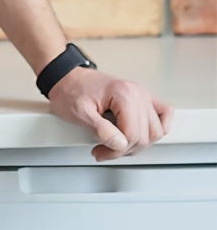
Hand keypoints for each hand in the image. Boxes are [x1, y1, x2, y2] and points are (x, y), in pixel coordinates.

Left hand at [48, 68, 173, 161]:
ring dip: (139, 143)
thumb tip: (119, 144)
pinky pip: (163, 115)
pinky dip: (156, 129)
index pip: (133, 134)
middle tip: (105, 150)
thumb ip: (100, 129)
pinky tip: (139, 135)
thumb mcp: (78, 112)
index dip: (117, 150)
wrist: (66, 78)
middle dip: (125, 148)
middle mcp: (137, 92)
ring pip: (156, 130)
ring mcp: (141, 95)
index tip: (102, 152)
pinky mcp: (141, 98)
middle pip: (146, 135)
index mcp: (123, 94)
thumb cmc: (70, 90)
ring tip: (118, 144)